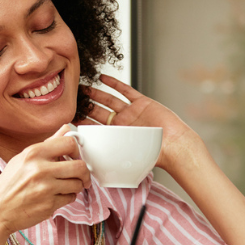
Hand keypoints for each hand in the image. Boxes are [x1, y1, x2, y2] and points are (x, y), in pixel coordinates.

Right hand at [0, 125, 90, 236]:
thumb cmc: (9, 184)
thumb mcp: (23, 159)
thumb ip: (47, 144)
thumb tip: (67, 129)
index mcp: (33, 153)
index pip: (69, 143)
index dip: (77, 150)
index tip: (75, 157)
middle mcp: (40, 169)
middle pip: (80, 166)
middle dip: (84, 173)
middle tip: (81, 176)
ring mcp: (45, 188)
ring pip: (77, 184)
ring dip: (75, 186)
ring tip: (64, 187)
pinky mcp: (49, 205)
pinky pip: (70, 198)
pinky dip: (67, 197)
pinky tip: (55, 196)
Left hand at [80, 74, 201, 173]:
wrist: (175, 145)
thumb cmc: (155, 155)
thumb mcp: (130, 158)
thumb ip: (113, 157)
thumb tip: (94, 166)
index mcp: (117, 137)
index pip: (95, 127)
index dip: (83, 121)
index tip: (69, 116)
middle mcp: (122, 123)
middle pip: (99, 111)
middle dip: (85, 105)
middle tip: (71, 98)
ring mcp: (131, 112)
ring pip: (109, 100)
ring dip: (96, 93)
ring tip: (83, 87)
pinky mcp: (142, 102)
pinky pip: (125, 90)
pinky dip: (114, 83)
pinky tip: (102, 78)